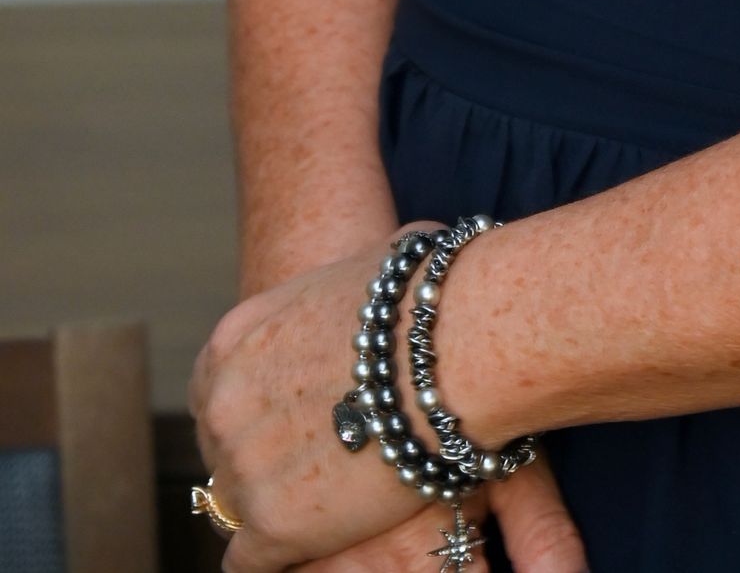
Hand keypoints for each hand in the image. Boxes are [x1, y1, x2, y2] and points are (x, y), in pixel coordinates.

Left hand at [189, 225, 584, 570]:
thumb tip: (391, 271)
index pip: (214, 390)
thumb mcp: (369, 267)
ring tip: (322, 508)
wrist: (454, 349)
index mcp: (234, 340)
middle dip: (265, 458)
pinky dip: (280, 557)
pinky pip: (247, 562)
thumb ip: (348, 287)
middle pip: (223, 450)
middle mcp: (223, 404)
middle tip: (317, 463)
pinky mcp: (274, 529)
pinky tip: (312, 547)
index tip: (289, 421)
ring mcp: (243, 470)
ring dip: (274, 507)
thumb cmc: (430, 295)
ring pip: (235, 508)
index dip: (255, 408)